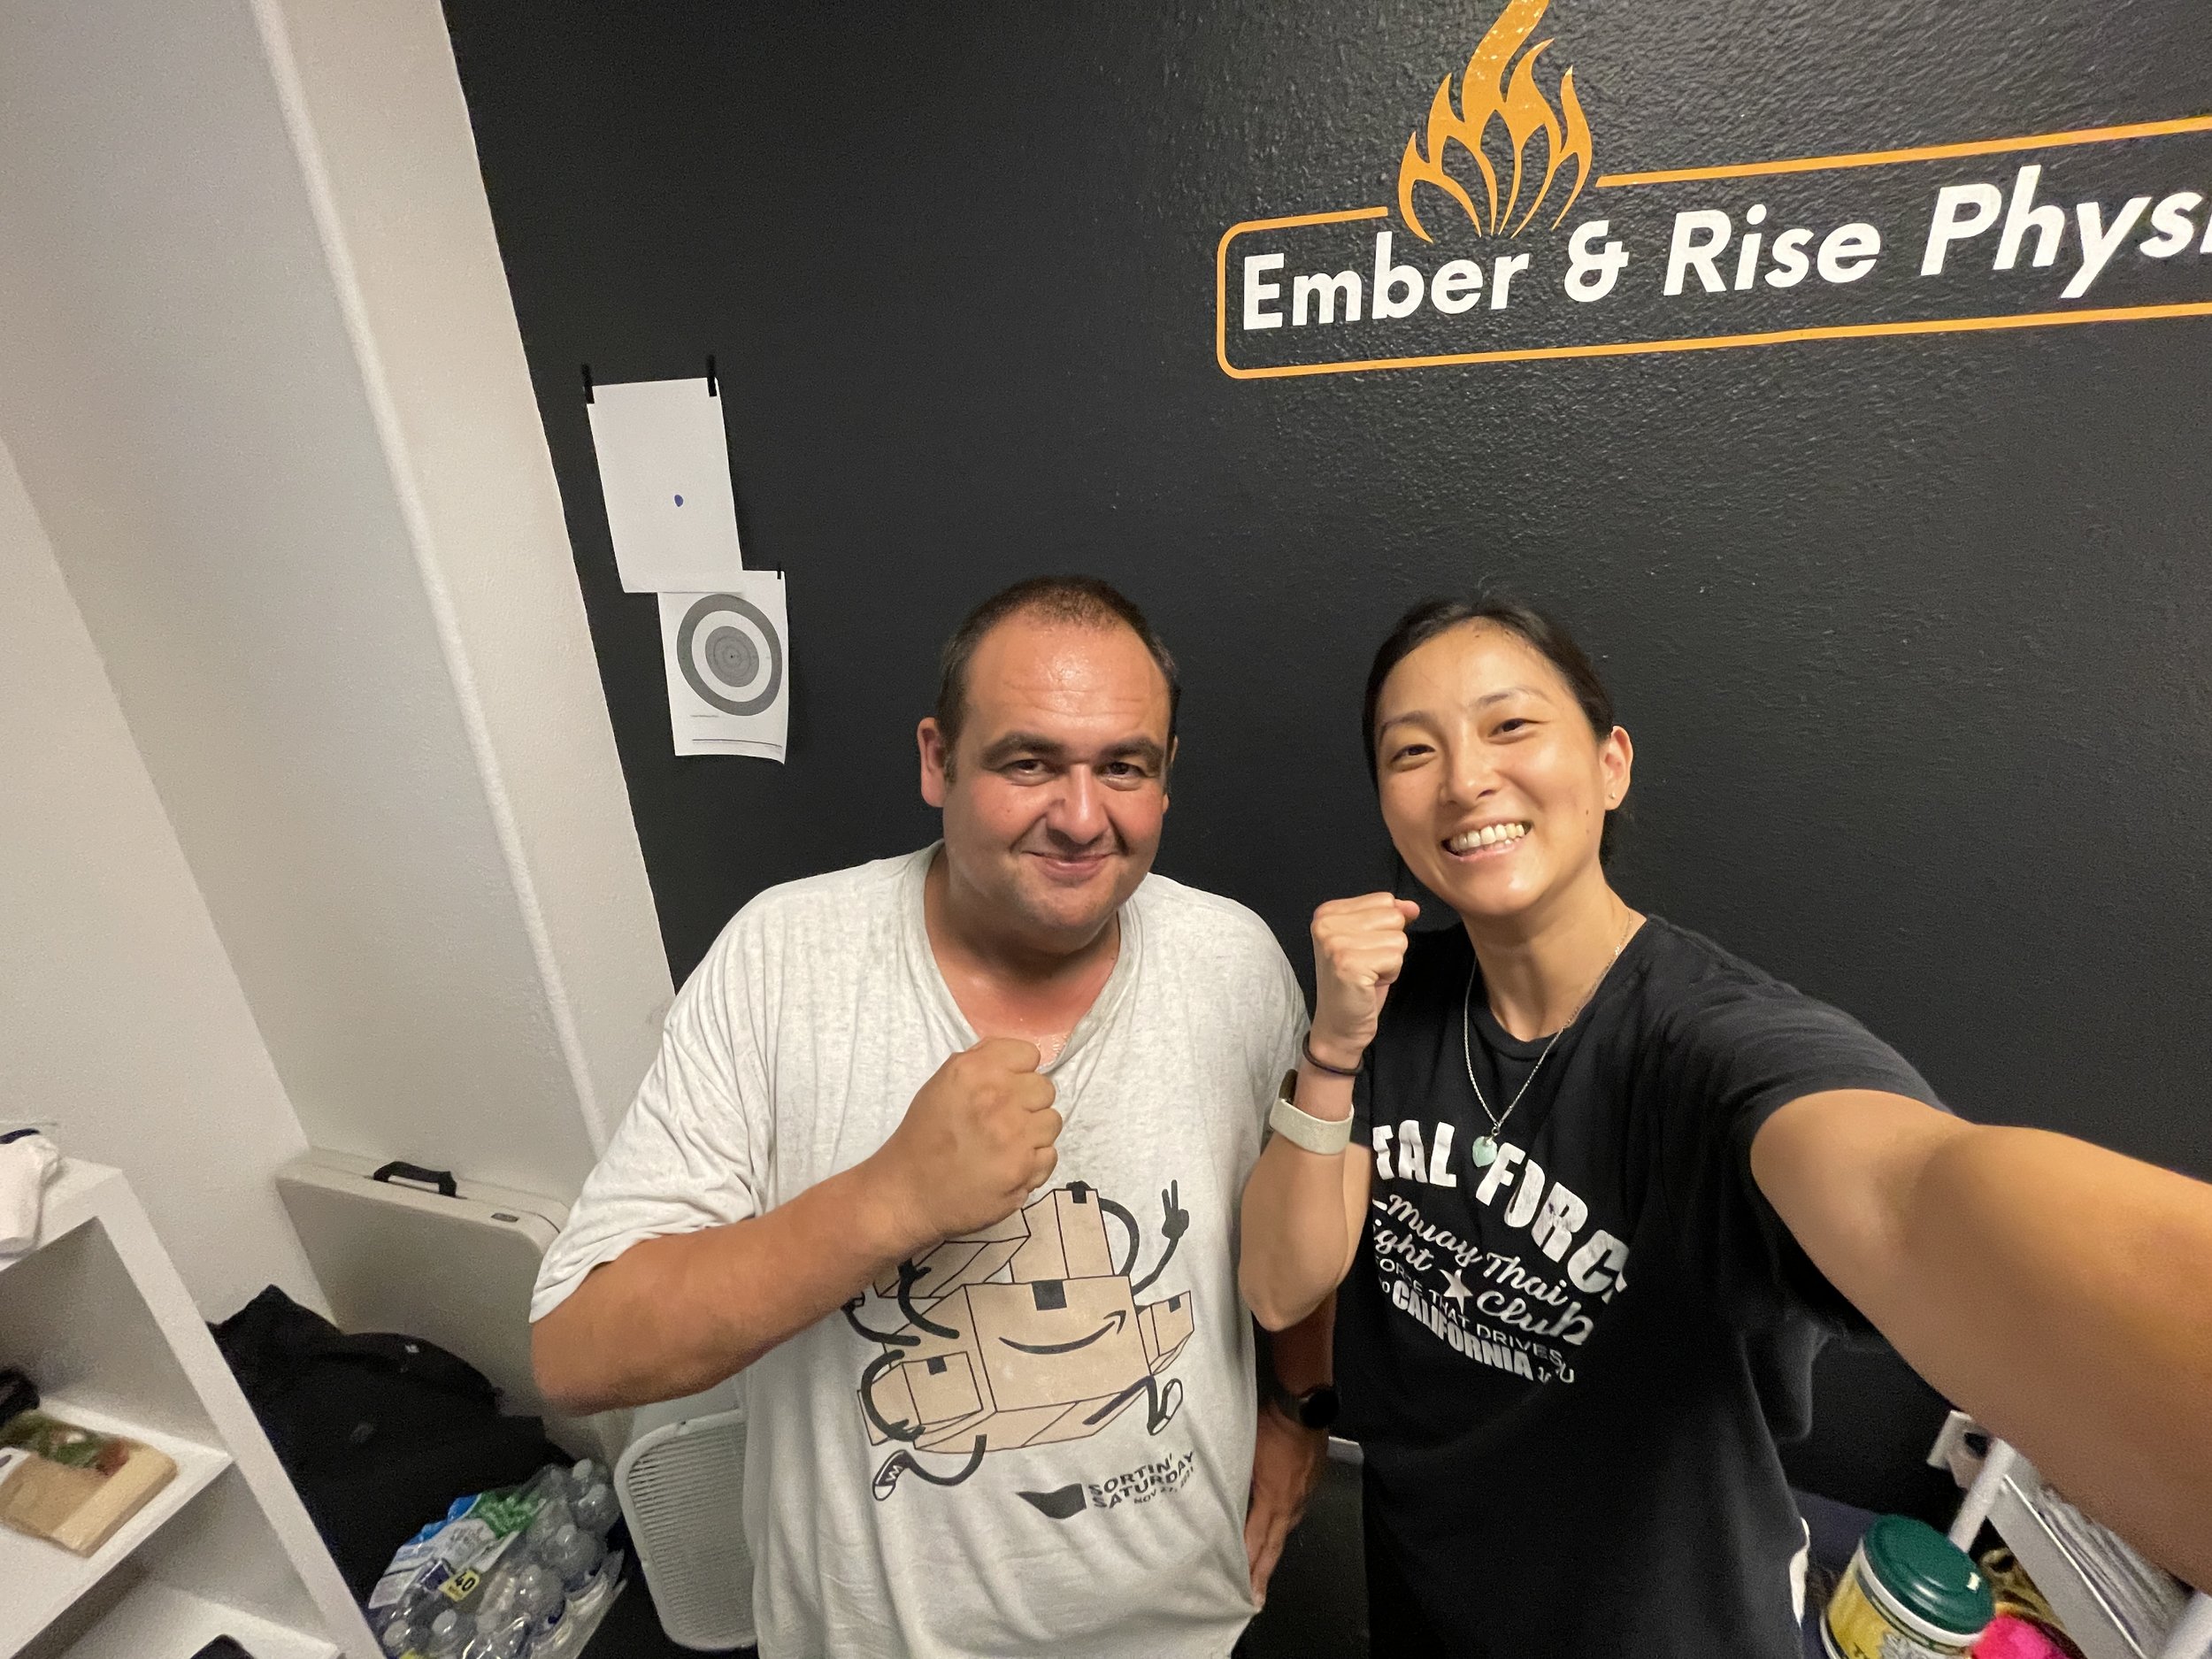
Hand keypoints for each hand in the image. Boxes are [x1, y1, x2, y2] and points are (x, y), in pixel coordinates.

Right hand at [870, 1039, 1059, 1243]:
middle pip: (1045, 1088)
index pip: (1029, 1054)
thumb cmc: (924, 1135)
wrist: (907, 1193)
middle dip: (1027, 1102)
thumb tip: (1018, 1058)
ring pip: (1052, 1121)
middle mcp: (997, 1098)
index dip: (1018, 1072)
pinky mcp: (1024, 1170)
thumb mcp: (942, 1083)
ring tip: (1006, 1144)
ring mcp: (1014, 1136)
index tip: (1005, 1088)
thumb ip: (980, 1062)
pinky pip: (1049, 1154)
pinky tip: (1008, 1165)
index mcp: (974, 1071)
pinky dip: (1033, 1162)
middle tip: (1003, 1120)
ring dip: (1033, 1132)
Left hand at [1245, 1401, 1326, 1606]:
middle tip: (1255, 1599)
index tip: (1247, 1595)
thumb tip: (1223, 1500)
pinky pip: (1294, 1512)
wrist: (1306, 1406)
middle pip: (1274, 1546)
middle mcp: (1291, 1504)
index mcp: (1273, 1500)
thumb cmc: (1271, 1426)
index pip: (1257, 1542)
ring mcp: (1304, 1495)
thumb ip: (1235, 1481)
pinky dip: (1282, 1525)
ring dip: (1272, 1549)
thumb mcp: (1245, 1454)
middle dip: (1263, 1573)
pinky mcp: (1311, 1483)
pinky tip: (1277, 1525)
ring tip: (1261, 1567)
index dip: (1250, 1570)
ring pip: (1285, 1529)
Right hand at [1308, 893, 1421, 1068]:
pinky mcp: (1348, 964)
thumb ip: (1389, 917)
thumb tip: (1412, 907)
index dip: (1384, 928)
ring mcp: (1335, 943)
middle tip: (1367, 964)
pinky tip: (1370, 983)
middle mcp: (1326, 924)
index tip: (1364, 950)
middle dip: (1389, 944)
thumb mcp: (1371, 942)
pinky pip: (1396, 958)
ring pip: (1398, 938)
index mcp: (1327, 912)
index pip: (1384, 899)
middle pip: (1393, 916)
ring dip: (1391, 961)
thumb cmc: (1356, 984)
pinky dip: (1390, 974)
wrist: (1339, 1025)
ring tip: (1369, 974)